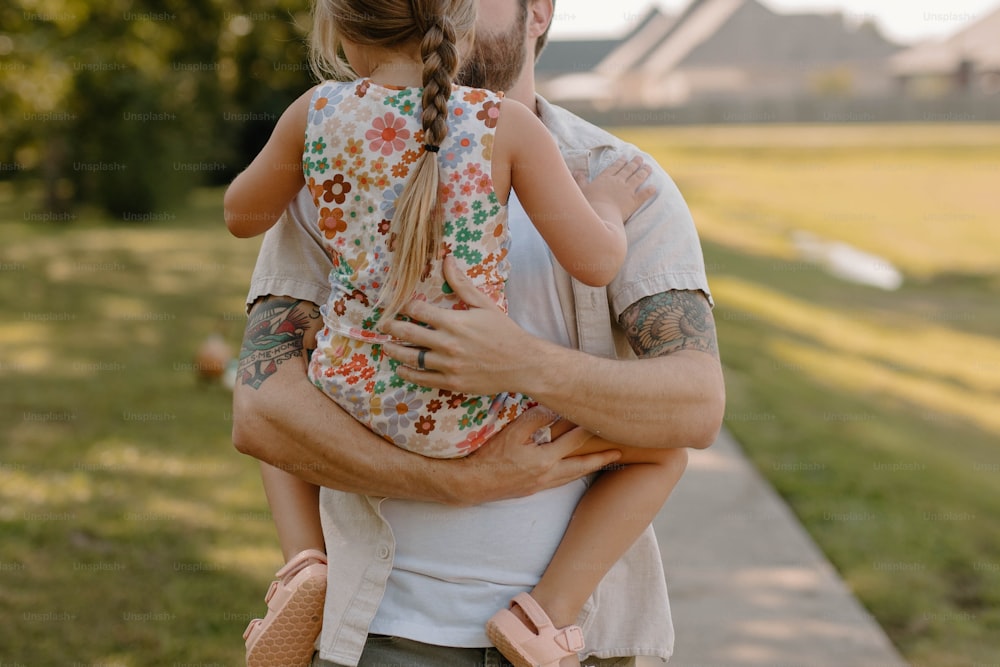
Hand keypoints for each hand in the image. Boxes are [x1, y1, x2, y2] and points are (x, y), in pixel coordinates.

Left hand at [381, 255, 542, 395]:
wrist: (522, 364)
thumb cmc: (504, 332)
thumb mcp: (484, 305)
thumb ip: (461, 285)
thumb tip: (447, 260)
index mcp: (454, 322)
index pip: (418, 310)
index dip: (403, 306)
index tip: (396, 304)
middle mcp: (447, 344)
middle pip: (408, 333)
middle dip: (391, 327)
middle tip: (383, 324)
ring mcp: (448, 365)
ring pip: (412, 357)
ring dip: (395, 351)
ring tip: (386, 347)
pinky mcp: (452, 383)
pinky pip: (423, 378)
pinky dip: (409, 374)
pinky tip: (402, 369)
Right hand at [451, 406, 621, 504]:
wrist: (471, 483)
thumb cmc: (488, 455)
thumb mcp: (511, 432)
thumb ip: (534, 419)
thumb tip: (553, 409)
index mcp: (545, 459)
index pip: (574, 440)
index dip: (588, 428)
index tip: (601, 419)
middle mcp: (548, 475)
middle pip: (581, 466)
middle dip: (601, 458)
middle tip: (618, 452)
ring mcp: (540, 485)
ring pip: (572, 476)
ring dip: (588, 468)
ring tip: (602, 462)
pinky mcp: (532, 490)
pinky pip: (559, 482)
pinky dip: (571, 475)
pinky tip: (572, 472)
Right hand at [576, 155, 654, 222]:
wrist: (600, 215)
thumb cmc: (588, 204)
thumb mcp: (580, 190)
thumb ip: (579, 180)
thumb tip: (576, 171)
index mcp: (605, 178)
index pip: (615, 167)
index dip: (620, 162)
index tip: (625, 157)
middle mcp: (618, 181)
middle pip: (628, 169)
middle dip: (635, 163)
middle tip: (640, 158)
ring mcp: (627, 190)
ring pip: (638, 178)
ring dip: (644, 172)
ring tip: (649, 167)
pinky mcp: (633, 201)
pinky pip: (644, 194)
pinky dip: (649, 191)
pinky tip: (654, 188)